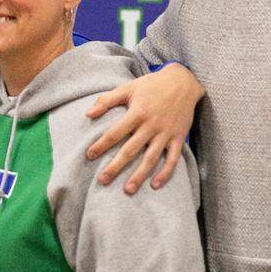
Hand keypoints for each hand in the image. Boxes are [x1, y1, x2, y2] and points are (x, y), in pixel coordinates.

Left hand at [85, 63, 203, 193]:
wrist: (183, 81)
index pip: (115, 133)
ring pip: (151, 159)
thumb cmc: (151, 85)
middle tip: (103, 180)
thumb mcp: (128, 87)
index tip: (89, 156)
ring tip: (127, 189)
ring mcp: (166, 133)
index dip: (101, 145)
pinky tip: (155, 185)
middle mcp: (151, 126)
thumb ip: (106, 100)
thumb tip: (87, 114)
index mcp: (137, 113)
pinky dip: (165, 173)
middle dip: (116, 166)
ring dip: (139, 175)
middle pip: (131, 150)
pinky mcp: (178, 138)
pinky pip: (173, 159)